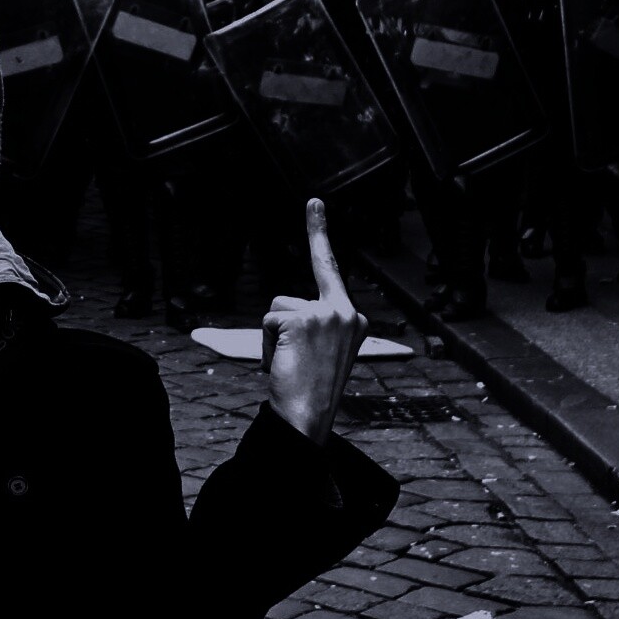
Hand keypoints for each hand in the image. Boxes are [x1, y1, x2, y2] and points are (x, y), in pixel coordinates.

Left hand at [262, 198, 370, 442]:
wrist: (309, 417)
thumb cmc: (311, 391)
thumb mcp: (323, 352)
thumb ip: (315, 326)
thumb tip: (285, 317)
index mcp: (353, 319)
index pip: (329, 269)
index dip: (318, 232)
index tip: (313, 202)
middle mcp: (346, 311)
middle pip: (288, 300)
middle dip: (278, 329)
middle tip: (292, 361)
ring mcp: (327, 313)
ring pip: (275, 310)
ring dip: (272, 340)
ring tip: (290, 366)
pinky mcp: (305, 319)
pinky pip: (267, 322)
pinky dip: (266, 345)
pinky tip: (283, 364)